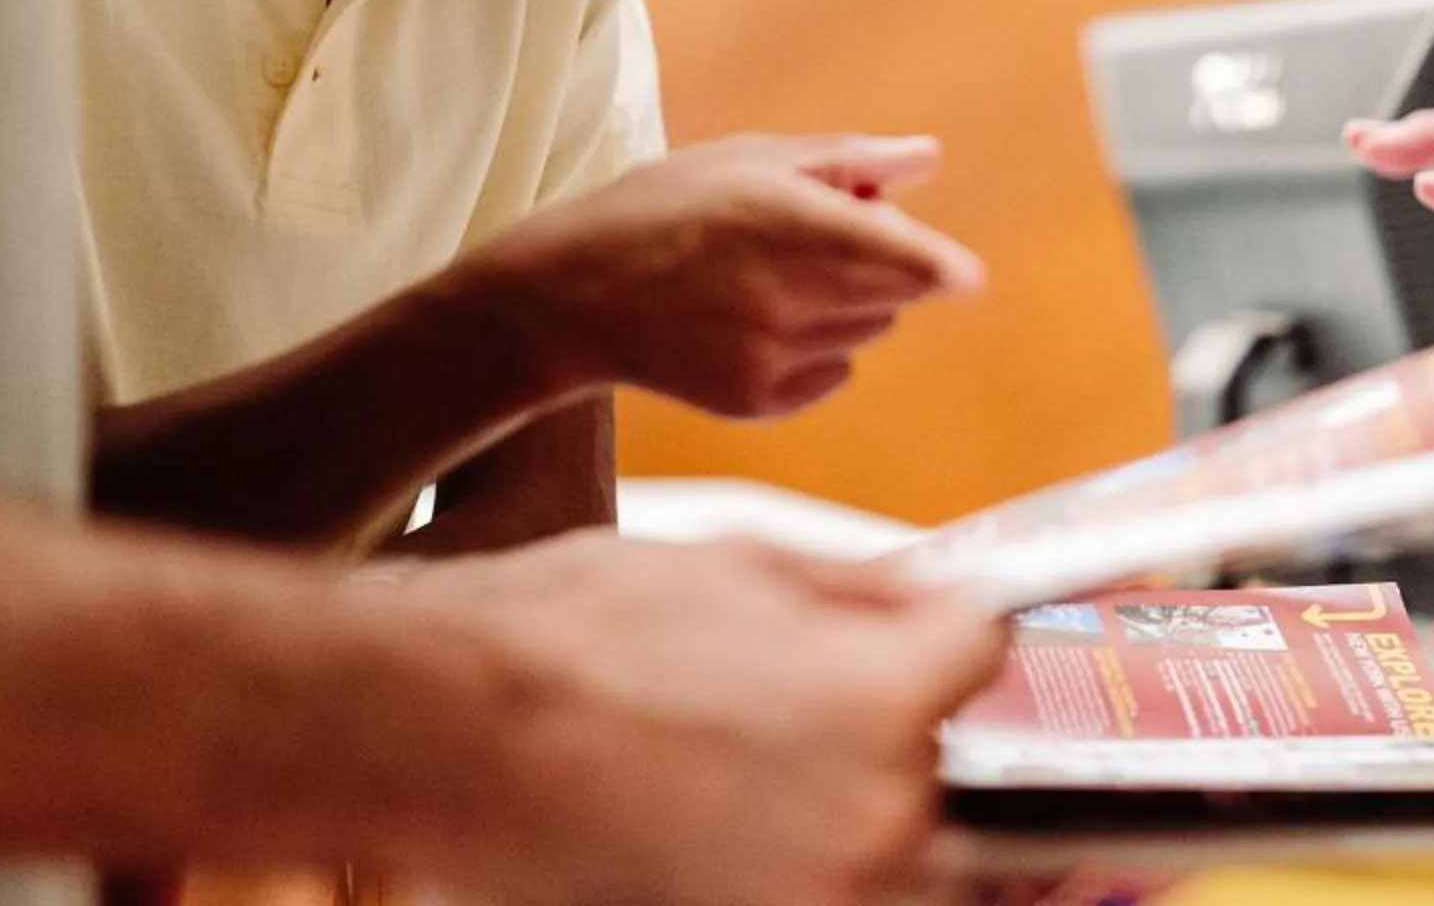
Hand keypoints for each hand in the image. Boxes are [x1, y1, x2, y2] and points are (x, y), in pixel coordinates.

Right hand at [388, 532, 1006, 905]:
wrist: (447, 726)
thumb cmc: (574, 632)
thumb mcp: (736, 561)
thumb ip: (858, 589)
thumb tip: (926, 596)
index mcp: (885, 702)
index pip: (986, 651)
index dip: (954, 629)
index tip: (934, 628)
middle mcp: (876, 819)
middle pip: (985, 800)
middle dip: (943, 753)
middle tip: (896, 729)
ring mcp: (820, 897)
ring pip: (924, 878)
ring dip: (900, 835)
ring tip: (819, 790)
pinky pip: (837, 900)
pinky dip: (823, 871)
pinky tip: (765, 828)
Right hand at [487, 135, 985, 416]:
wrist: (574, 294)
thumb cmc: (665, 207)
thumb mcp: (751, 160)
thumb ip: (849, 160)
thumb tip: (926, 158)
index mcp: (793, 222)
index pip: (909, 260)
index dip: (943, 269)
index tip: (964, 278)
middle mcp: (790, 294)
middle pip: (896, 294)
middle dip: (884, 264)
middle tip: (821, 239)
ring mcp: (774, 353)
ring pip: (868, 333)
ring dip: (851, 306)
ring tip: (778, 278)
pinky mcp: (758, 399)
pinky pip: (833, 375)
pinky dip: (819, 352)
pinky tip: (759, 322)